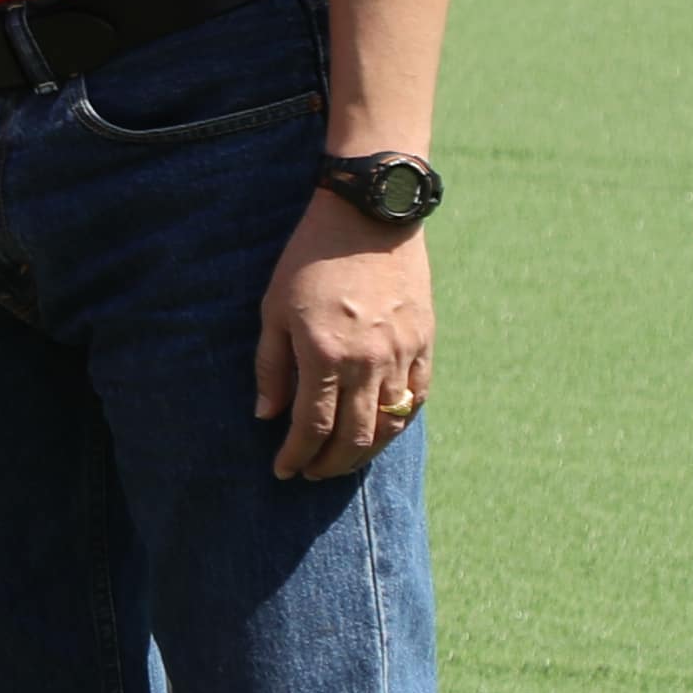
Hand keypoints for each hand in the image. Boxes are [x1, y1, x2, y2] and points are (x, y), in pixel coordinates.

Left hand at [253, 188, 429, 481]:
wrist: (370, 218)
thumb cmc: (309, 260)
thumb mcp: (274, 309)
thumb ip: (271, 367)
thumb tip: (267, 417)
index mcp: (323, 354)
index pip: (312, 426)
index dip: (297, 456)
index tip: (283, 471)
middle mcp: (367, 361)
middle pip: (353, 437)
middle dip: (329, 464)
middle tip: (311, 474)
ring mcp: (402, 354)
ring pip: (388, 425)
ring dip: (364, 453)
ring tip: (341, 462)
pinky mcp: (425, 344)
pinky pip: (416, 400)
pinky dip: (396, 425)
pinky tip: (378, 433)